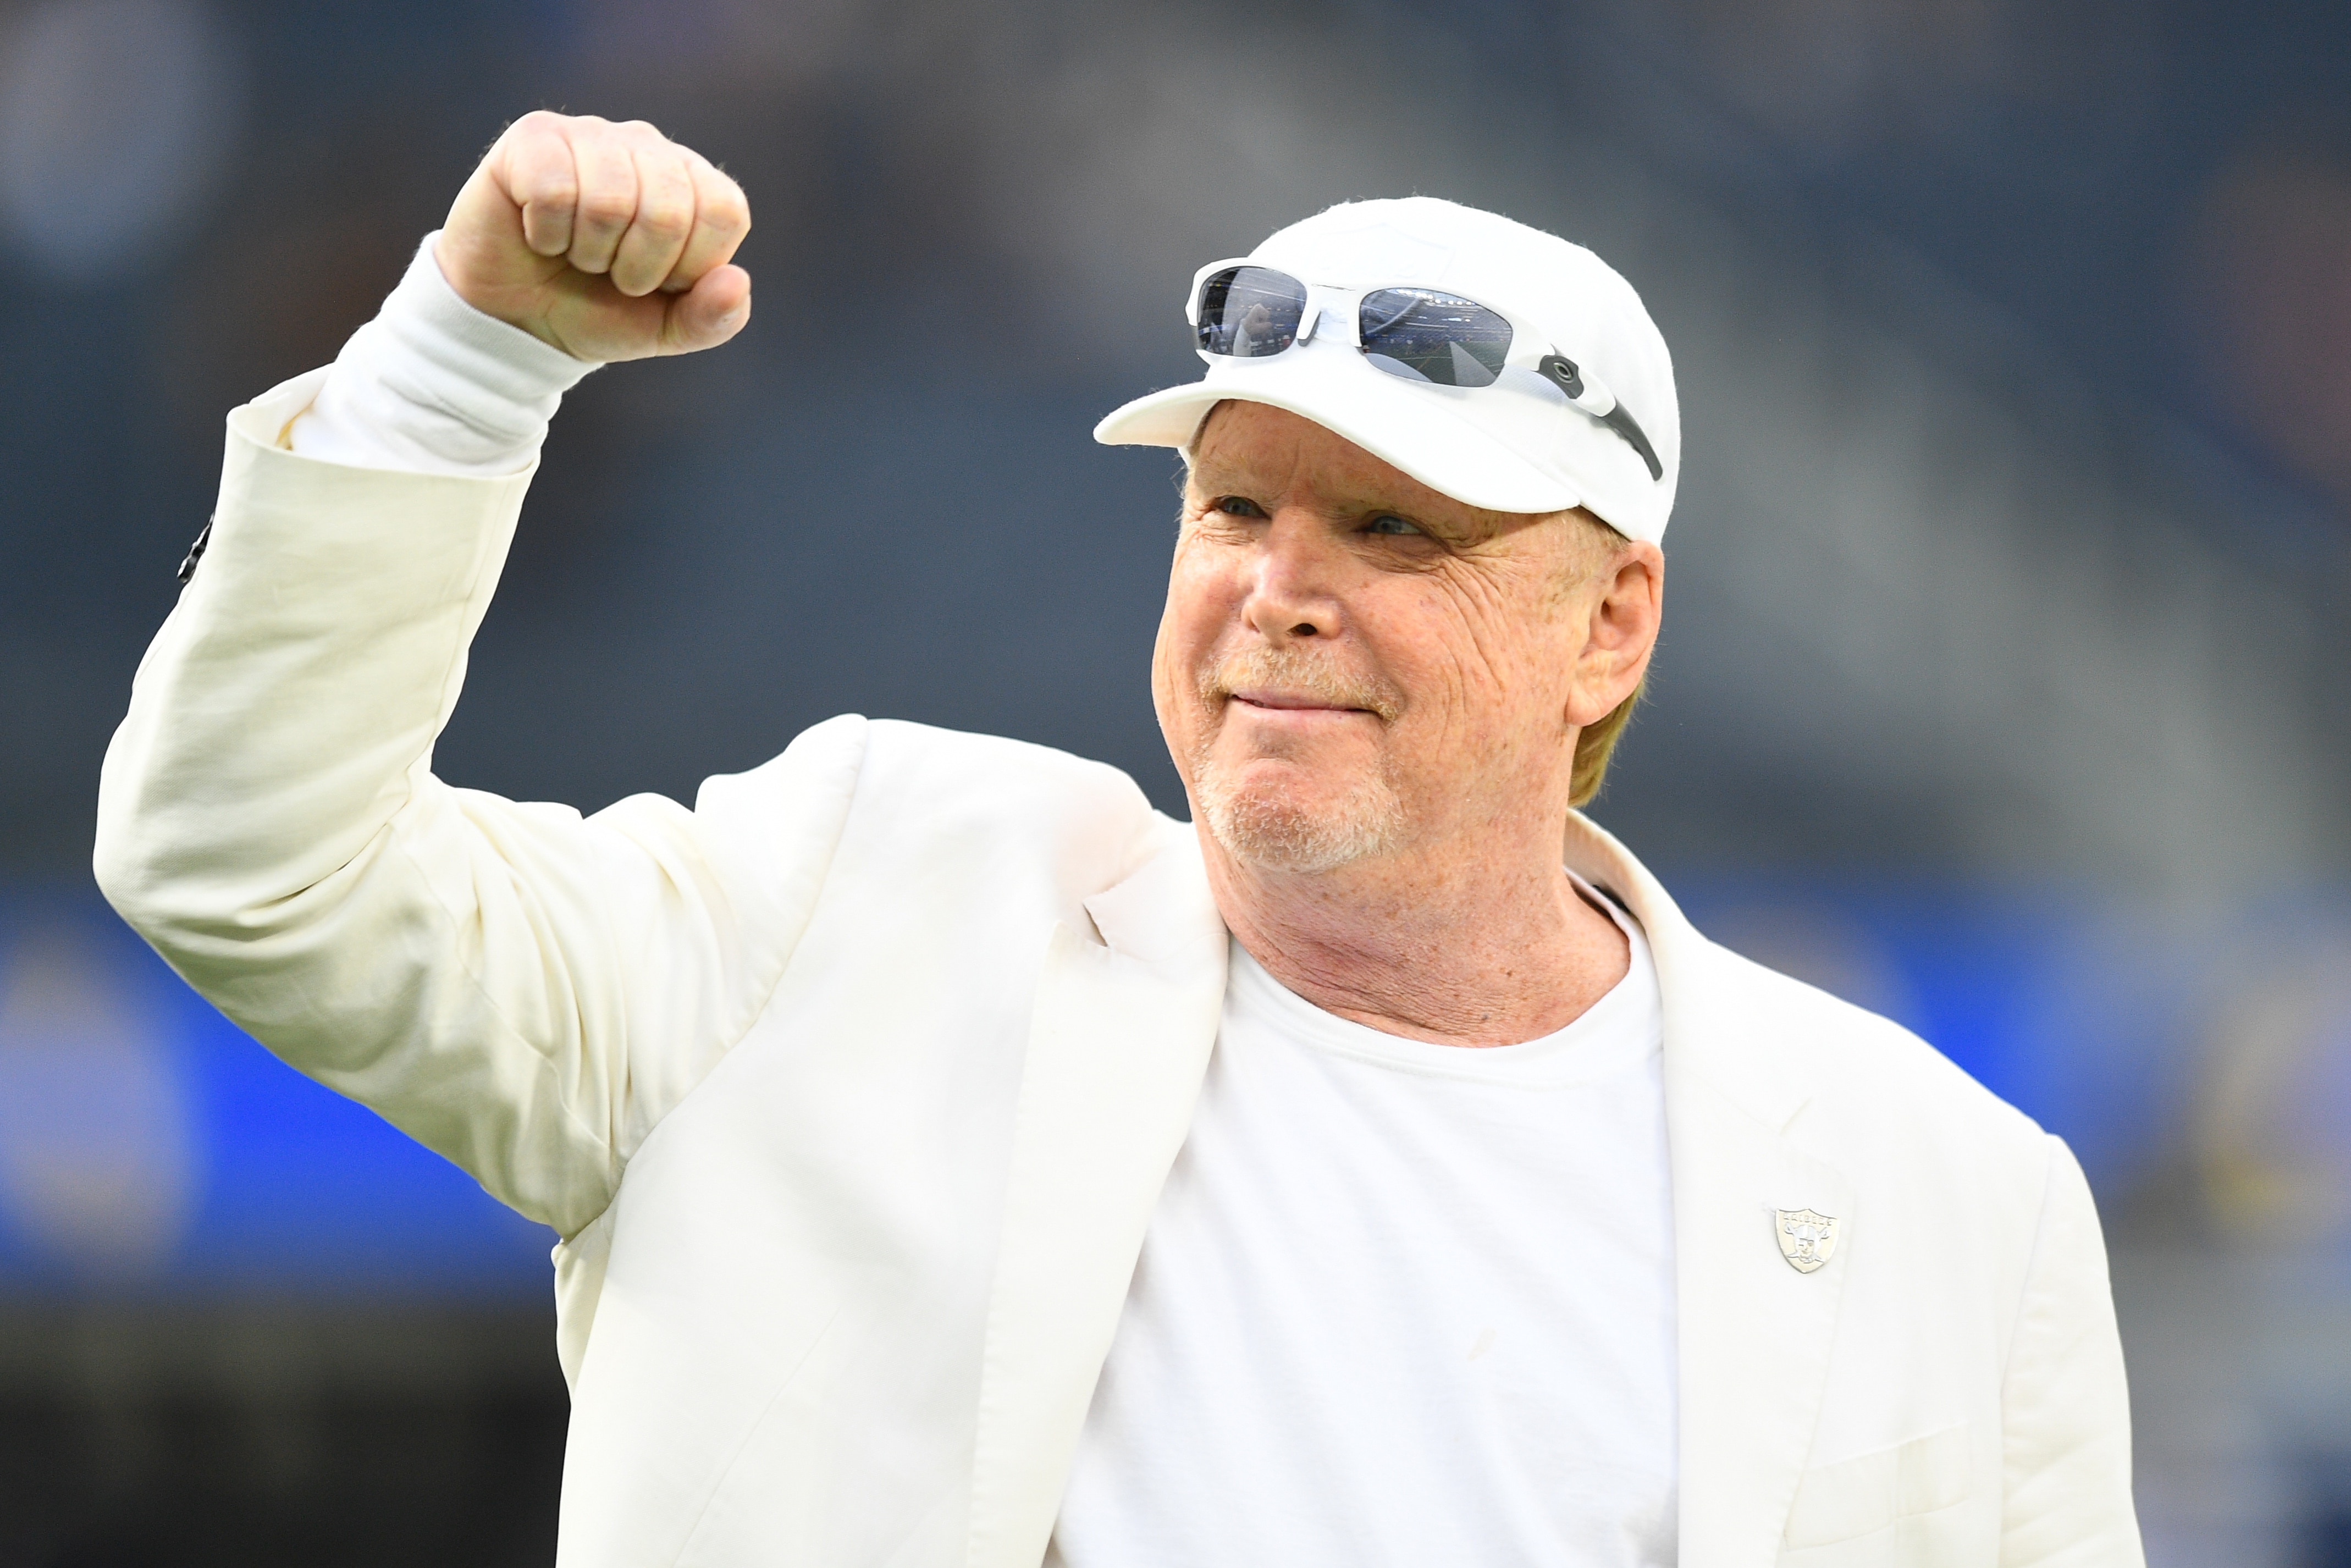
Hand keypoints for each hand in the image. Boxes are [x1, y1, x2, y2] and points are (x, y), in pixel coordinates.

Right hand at [434, 112, 751, 361]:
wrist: (515, 319)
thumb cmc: (596, 311)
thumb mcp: (664, 330)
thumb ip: (714, 318)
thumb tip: (737, 281)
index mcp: (693, 183)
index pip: (723, 211)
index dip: (688, 266)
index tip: (655, 281)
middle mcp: (648, 146)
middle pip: (669, 209)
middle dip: (636, 267)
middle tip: (609, 271)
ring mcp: (591, 134)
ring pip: (609, 200)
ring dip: (588, 251)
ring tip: (575, 251)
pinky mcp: (534, 136)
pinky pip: (553, 190)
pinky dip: (546, 233)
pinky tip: (540, 232)